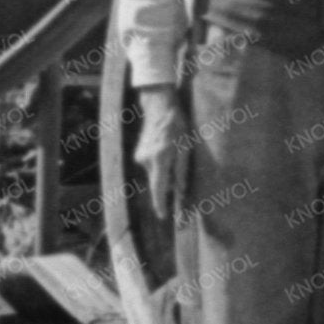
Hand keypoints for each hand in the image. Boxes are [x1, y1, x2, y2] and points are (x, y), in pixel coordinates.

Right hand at [134, 96, 189, 229]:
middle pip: (158, 182)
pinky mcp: (138, 154)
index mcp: (160, 159)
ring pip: (155, 174)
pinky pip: (151, 167)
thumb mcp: (185, 148)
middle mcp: (147, 160)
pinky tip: (165, 150)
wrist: (160, 107)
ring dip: (165, 172)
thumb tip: (180, 190)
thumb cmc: (177, 126)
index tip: (163, 216)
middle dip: (169, 183)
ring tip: (173, 152)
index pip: (159, 187)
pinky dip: (159, 165)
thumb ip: (181, 171)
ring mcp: (140, 157)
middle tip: (179, 167)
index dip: (161, 204)